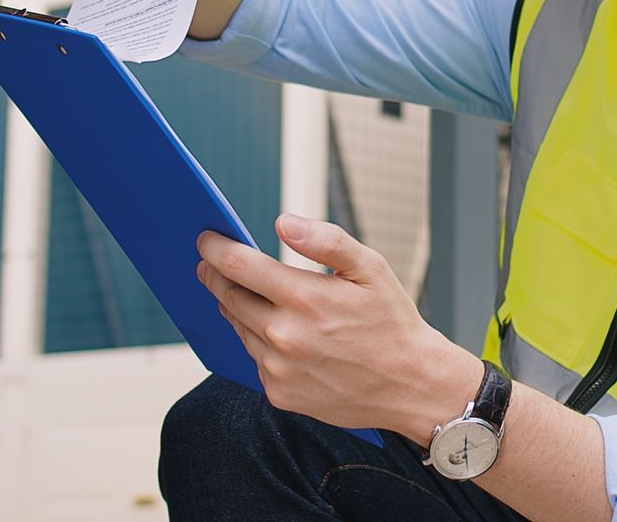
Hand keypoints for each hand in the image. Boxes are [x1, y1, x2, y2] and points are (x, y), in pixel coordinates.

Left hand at [197, 214, 484, 439]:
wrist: (411, 384)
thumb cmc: (392, 321)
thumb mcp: (372, 268)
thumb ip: (326, 240)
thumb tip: (283, 222)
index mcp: (305, 298)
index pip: (238, 266)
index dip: (215, 248)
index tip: (205, 239)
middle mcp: (285, 336)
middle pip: (228, 297)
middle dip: (217, 276)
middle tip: (211, 264)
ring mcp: (279, 369)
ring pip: (239, 328)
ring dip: (239, 309)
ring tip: (252, 297)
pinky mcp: (279, 393)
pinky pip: (255, 359)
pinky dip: (260, 342)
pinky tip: (281, 336)